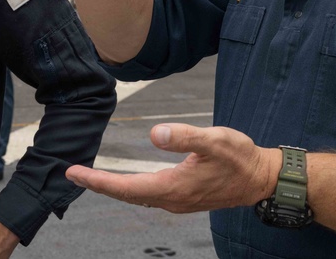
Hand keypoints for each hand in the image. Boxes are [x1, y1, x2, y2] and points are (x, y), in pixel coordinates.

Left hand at [66, 124, 280, 212]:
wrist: (261, 178)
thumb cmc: (240, 158)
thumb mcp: (214, 140)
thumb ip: (184, 137)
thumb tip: (154, 134)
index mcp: (173, 188)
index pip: (125, 187)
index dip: (97, 181)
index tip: (74, 173)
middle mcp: (172, 199)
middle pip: (126, 194)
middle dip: (99, 184)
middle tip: (73, 174)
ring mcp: (178, 200)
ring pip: (137, 196)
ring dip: (113, 187)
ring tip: (92, 177)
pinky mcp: (185, 196)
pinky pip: (149, 195)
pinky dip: (130, 187)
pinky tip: (126, 181)